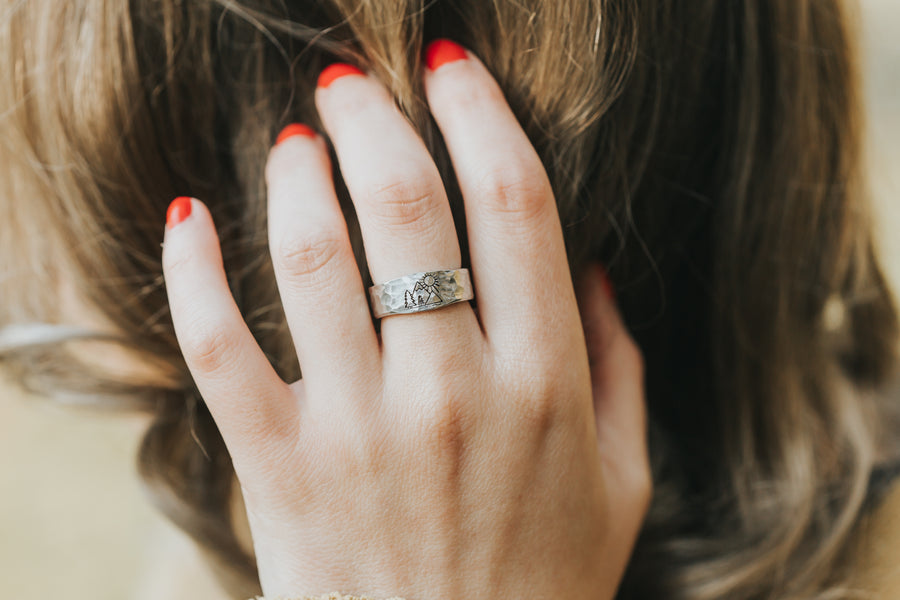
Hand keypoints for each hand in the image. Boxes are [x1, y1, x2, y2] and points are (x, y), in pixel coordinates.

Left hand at [161, 41, 649, 599]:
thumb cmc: (544, 583)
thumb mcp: (623, 480)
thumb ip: (621, 366)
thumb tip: (593, 266)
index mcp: (545, 386)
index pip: (516, 205)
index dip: (481, 115)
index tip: (451, 71)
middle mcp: (453, 395)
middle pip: (408, 210)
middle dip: (375, 120)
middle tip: (351, 82)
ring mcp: (360, 433)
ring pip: (313, 261)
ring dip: (296, 176)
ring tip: (293, 139)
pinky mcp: (282, 472)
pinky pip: (219, 350)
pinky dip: (192, 274)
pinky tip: (189, 220)